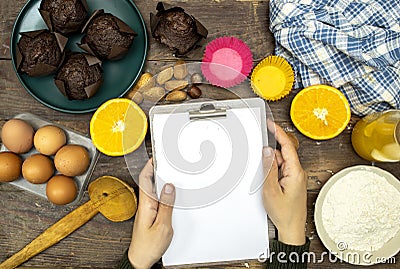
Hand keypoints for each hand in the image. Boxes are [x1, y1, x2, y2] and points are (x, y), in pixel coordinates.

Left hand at [128, 159, 175, 268]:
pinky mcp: (150, 215)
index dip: (150, 165)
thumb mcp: (163, 225)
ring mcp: (147, 210)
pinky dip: (162, 191)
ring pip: (152, 189)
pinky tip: (169, 191)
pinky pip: (156, 198)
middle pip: (148, 182)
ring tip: (169, 172)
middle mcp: (144, 205)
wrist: (140, 260)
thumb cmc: (149, 246)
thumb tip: (169, 187)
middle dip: (156, 169)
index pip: (145, 179)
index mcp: (146, 204)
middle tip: (166, 160)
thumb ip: (167, 205)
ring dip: (159, 179)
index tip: (157, 155)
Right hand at [262, 121, 306, 245]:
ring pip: (280, 162)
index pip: (287, 145)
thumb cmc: (285, 213)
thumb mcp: (271, 189)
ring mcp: (295, 177)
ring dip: (271, 166)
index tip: (270, 123)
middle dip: (270, 155)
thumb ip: (268, 168)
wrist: (291, 228)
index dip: (278, 132)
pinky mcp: (291, 182)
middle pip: (282, 153)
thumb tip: (266, 151)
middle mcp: (297, 172)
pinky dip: (273, 171)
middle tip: (262, 163)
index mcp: (295, 171)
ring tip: (266, 181)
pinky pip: (281, 170)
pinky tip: (268, 182)